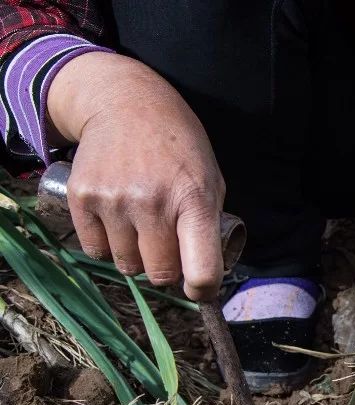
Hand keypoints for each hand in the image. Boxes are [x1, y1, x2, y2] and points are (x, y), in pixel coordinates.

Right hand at [47, 52, 225, 300]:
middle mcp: (152, 203)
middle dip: (167, 269)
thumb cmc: (179, 147)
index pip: (201, 271)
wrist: (126, 103)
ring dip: (136, 256)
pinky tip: (118, 220)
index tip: (200, 288)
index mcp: (194, 201)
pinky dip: (108, 244)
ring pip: (126, 266)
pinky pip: (96, 250)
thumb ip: (209, 226)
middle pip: (159, 275)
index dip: (203, 290)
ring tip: (142, 224)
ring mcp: (114, 201)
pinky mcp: (82, 198)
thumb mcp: (211, 179)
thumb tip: (204, 277)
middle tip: (168, 247)